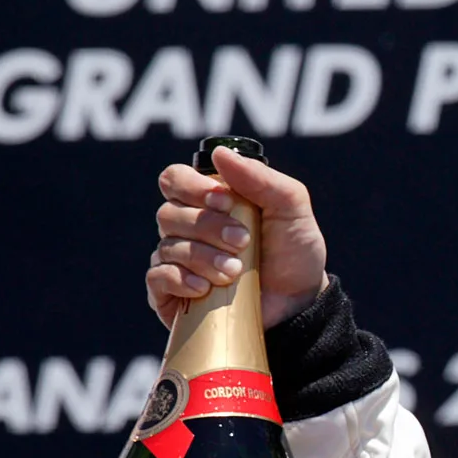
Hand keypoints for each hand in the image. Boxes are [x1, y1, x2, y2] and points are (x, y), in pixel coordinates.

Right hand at [147, 146, 329, 329]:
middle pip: (169, 213)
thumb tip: (220, 153)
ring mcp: (178, 260)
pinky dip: (180, 279)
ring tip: (236, 272)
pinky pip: (157, 277)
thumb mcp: (291, 209)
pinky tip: (204, 287)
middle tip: (243, 242)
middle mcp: (188, 227)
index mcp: (209, 201)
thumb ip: (262, 179)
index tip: (225, 201)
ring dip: (204, 257)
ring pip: (168, 246)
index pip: (175, 179)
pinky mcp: (171, 293)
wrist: (300, 304)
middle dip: (208, 227)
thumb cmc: (294, 253)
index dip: (192, 187)